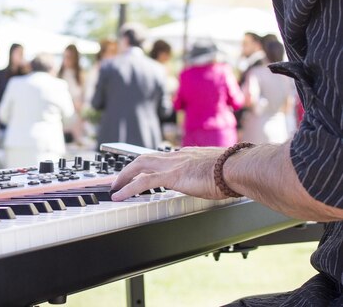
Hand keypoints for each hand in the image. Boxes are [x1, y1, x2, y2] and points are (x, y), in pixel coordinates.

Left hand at [110, 147, 227, 200]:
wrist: (239, 167)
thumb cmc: (235, 170)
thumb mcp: (217, 171)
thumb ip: (208, 173)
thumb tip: (213, 181)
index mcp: (187, 155)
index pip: (160, 158)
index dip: (147, 165)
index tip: (139, 171)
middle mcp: (177, 156)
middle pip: (144, 159)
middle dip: (128, 169)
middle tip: (118, 180)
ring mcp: (173, 165)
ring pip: (139, 166)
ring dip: (123, 177)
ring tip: (114, 188)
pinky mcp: (172, 176)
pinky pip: (143, 183)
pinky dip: (128, 189)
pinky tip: (119, 196)